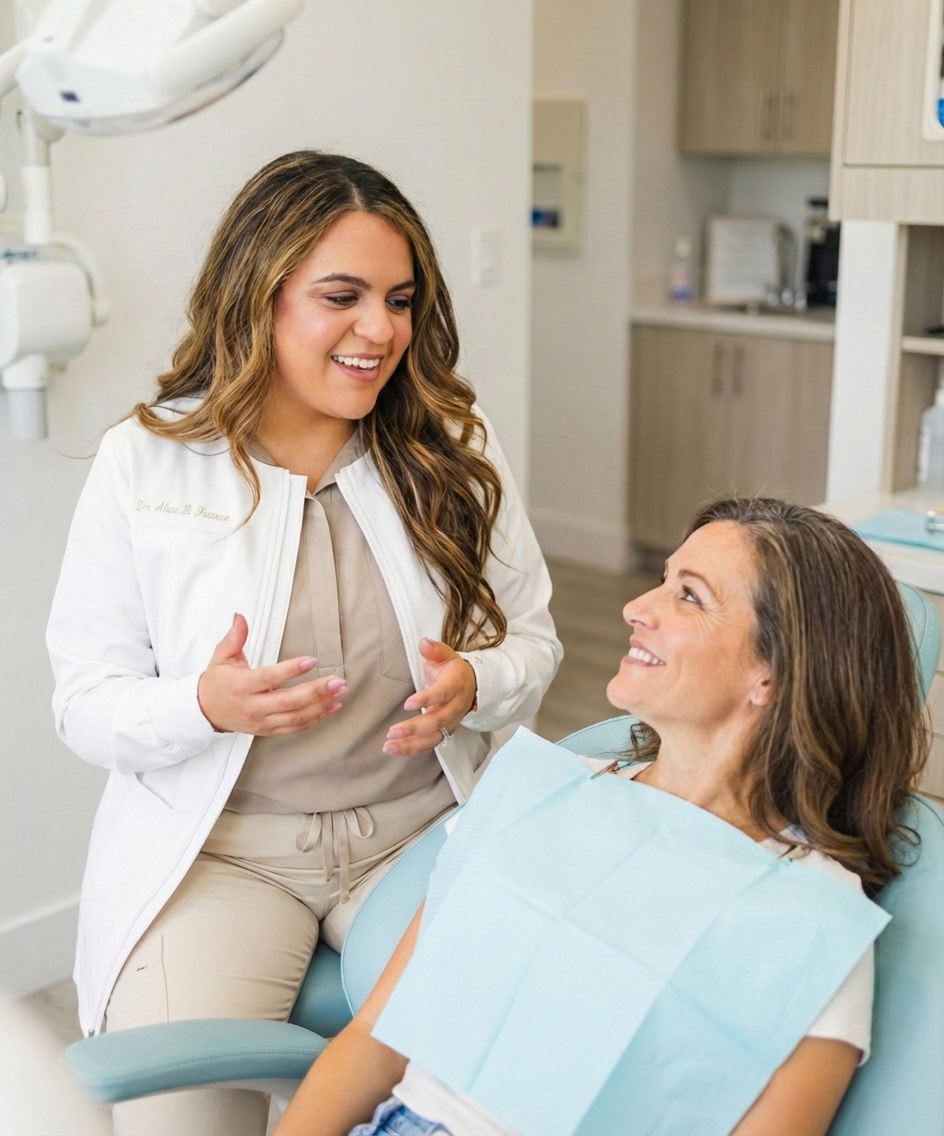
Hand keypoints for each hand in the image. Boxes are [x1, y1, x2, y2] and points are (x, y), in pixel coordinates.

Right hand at [197, 613, 347, 735]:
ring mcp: (262, 722)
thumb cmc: (218, 682)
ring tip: (340, 692)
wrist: (206, 712)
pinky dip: (316, 719)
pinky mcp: (268, 730)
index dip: (291, 670)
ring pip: (296, 717)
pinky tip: (332, 707)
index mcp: (242, 686)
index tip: (312, 660)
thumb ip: (234, 637)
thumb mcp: (222, 656)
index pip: (270, 678)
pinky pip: (296, 728)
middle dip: (316, 691)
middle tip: (337, 680)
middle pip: (288, 702)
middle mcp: (252, 706)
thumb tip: (241, 616)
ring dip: (321, 705)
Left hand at [383, 638, 476, 755]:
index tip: (407, 704)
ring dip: (410, 745)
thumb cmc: (454, 671)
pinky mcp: (444, 733)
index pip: (442, 694)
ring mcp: (450, 723)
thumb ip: (435, 650)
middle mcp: (454, 707)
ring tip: (389, 747)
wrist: (473, 687)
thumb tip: (423, 643)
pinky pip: (429, 745)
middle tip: (392, 731)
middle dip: (414, 728)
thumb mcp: (447, 655)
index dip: (426, 699)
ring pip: (433, 738)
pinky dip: (412, 750)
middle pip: (436, 721)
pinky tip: (394, 750)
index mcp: (455, 685)